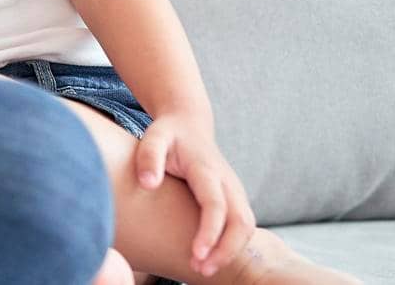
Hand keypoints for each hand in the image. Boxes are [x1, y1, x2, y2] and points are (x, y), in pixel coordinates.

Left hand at [135, 112, 255, 276]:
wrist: (189, 123)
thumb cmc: (168, 134)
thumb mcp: (153, 136)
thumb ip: (149, 156)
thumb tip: (148, 183)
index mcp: (207, 169)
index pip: (215, 205)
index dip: (209, 232)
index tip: (196, 254)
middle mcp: (228, 181)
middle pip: (241, 222)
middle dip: (226, 250)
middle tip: (200, 270)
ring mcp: (234, 190)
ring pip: (246, 227)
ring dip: (229, 252)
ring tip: (202, 269)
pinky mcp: (234, 198)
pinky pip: (242, 227)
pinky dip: (232, 246)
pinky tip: (211, 258)